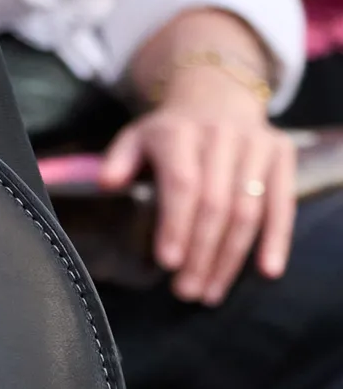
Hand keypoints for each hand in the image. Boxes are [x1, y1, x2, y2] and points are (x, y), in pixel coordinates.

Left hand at [99, 44, 295, 304]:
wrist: (217, 96)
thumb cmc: (171, 132)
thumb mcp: (137, 137)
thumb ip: (118, 160)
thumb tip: (105, 184)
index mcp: (179, 132)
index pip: (182, 183)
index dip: (176, 224)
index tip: (168, 263)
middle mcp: (220, 135)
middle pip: (215, 203)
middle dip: (201, 253)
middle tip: (186, 290)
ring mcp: (255, 144)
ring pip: (247, 209)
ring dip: (230, 257)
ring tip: (211, 292)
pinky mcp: (281, 154)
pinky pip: (282, 203)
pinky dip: (277, 238)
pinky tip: (267, 271)